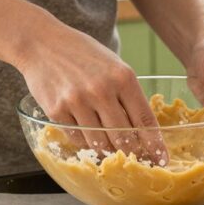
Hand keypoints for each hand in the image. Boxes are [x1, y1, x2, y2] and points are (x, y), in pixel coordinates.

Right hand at [14, 20, 167, 164]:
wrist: (42, 43)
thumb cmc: (83, 54)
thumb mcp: (114, 65)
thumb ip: (127, 93)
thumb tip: (141, 127)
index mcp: (123, 77)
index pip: (144, 120)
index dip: (155, 144)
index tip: (161, 159)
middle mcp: (102, 90)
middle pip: (124, 137)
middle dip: (133, 154)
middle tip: (136, 161)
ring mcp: (78, 101)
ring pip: (100, 142)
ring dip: (108, 151)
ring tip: (112, 153)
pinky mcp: (56, 110)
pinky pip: (77, 138)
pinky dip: (85, 142)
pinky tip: (88, 138)